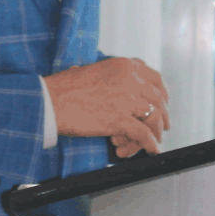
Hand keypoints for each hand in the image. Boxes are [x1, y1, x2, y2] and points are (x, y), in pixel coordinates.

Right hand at [45, 56, 170, 156]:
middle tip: (164, 125)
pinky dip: (150, 144)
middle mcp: (129, 79)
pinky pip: (143, 134)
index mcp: (124, 66)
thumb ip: (113, 77)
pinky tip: (152, 149)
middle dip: (164, 114)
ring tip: (155, 140)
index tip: (163, 102)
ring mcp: (126, 99)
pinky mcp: (119, 119)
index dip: (163, 93)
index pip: (154, 78)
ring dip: (155, 131)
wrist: (50, 100)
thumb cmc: (64, 88)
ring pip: (153, 117)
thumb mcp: (93, 70)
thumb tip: (124, 90)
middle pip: (158, 98)